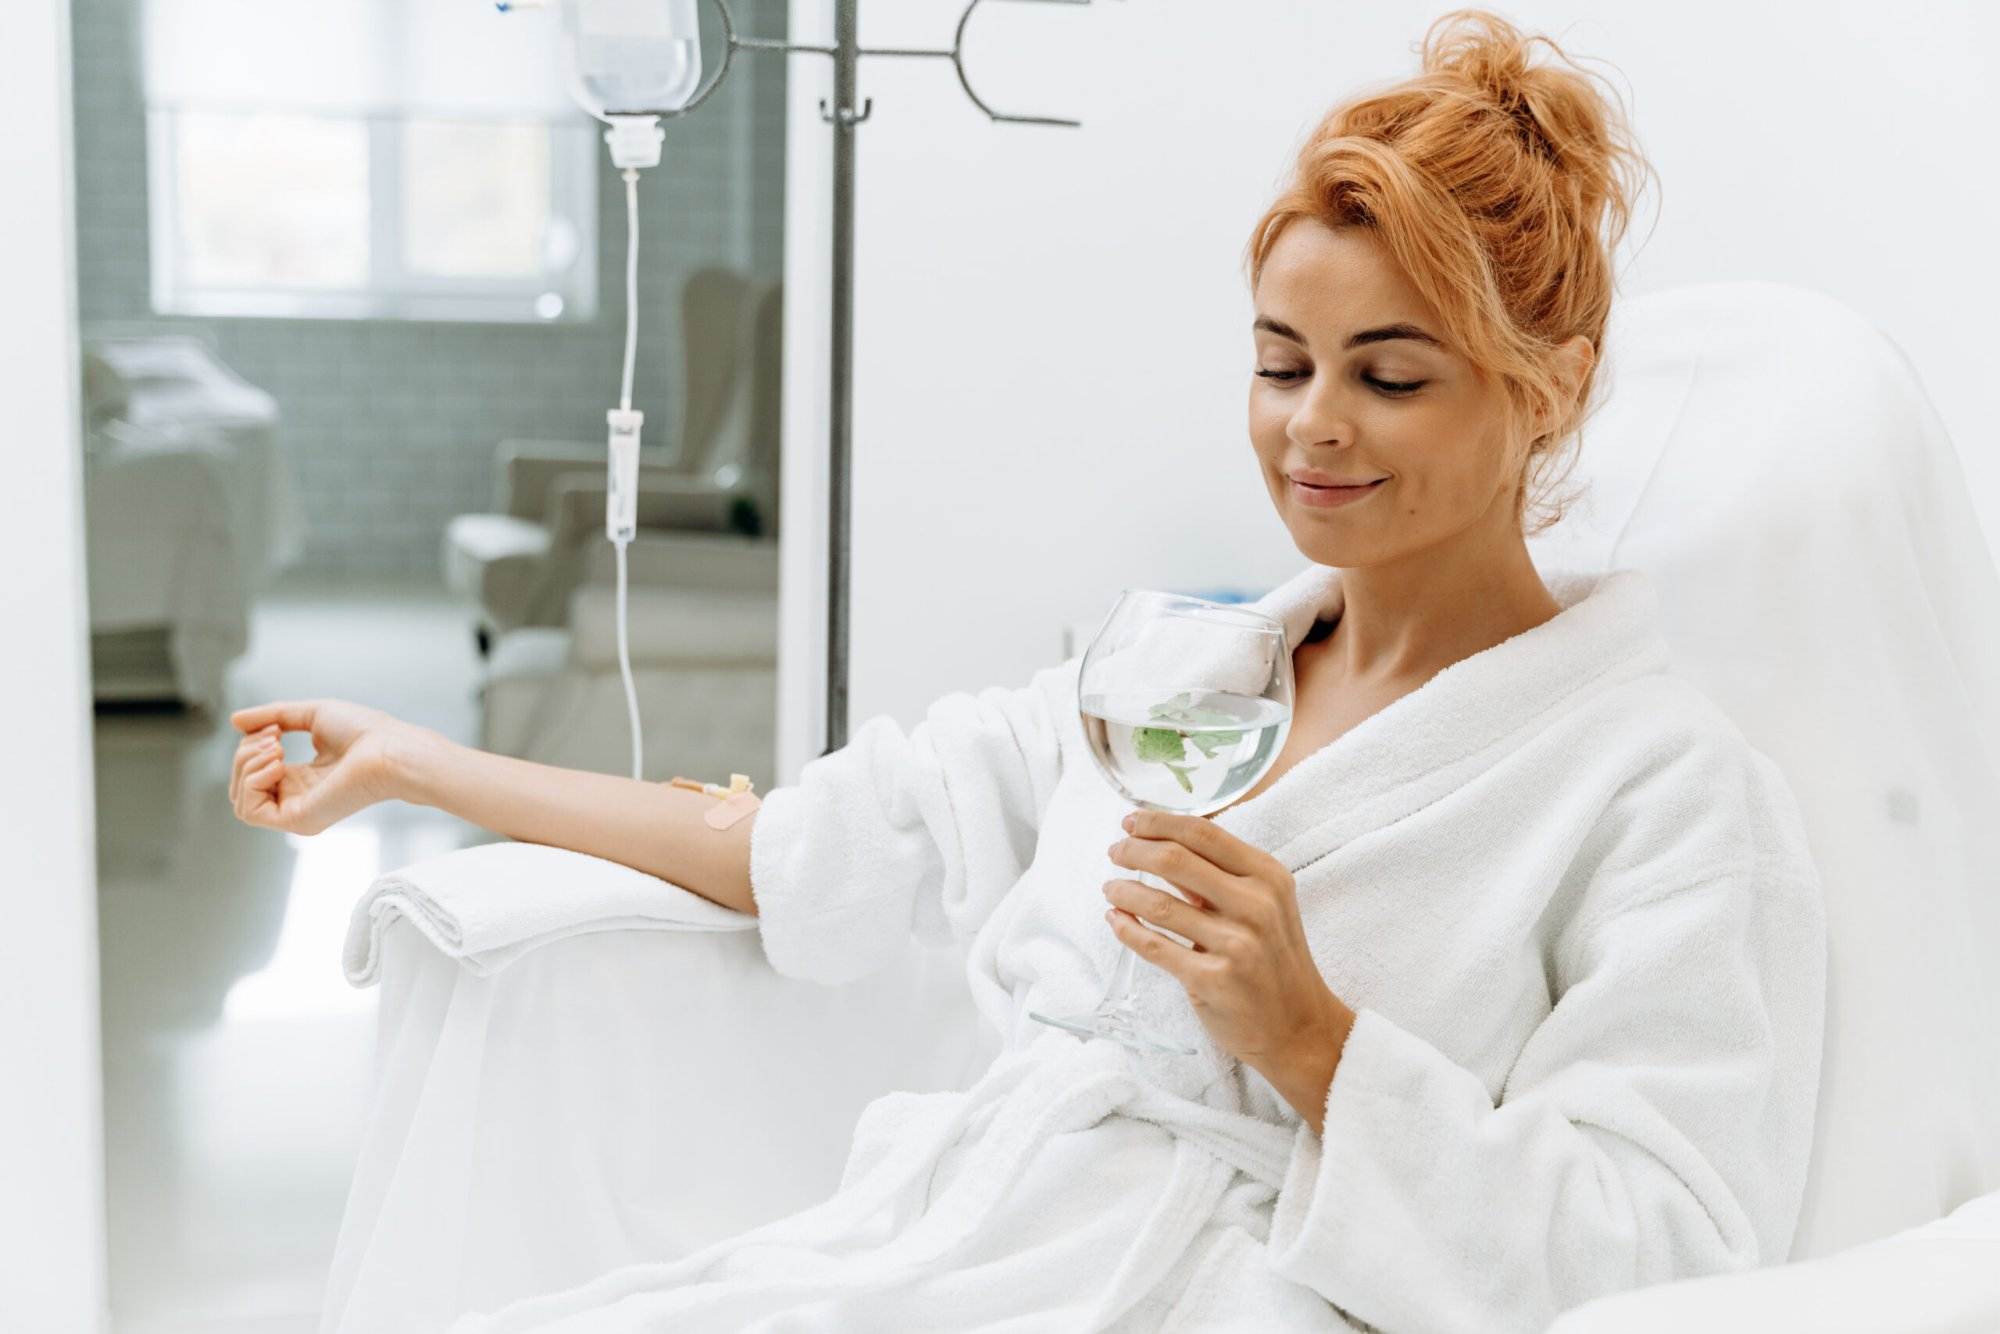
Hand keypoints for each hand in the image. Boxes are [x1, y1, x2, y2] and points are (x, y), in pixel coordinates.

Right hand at [226, 698, 426, 835]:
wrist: (389, 749)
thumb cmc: (365, 731)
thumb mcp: (311, 714)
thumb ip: (272, 716)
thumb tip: (235, 720)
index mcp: (303, 777)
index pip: (254, 771)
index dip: (251, 746)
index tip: (275, 727)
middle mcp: (298, 797)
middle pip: (241, 783)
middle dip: (245, 753)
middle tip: (274, 737)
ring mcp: (297, 811)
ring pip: (240, 798)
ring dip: (246, 766)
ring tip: (276, 748)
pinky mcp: (298, 820)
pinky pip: (250, 811)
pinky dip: (253, 781)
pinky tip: (277, 764)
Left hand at [1106, 809, 1355, 1131]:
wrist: (1299, 1027)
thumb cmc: (1274, 960)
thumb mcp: (1265, 906)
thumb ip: (1221, 876)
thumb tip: (1163, 844)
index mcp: (1268, 877)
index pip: (1203, 833)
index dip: (1159, 823)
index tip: (1131, 821)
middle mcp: (1256, 905)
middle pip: (1176, 860)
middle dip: (1134, 851)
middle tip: (1115, 852)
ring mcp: (1236, 944)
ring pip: (1159, 905)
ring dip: (1125, 891)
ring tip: (1110, 888)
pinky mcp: (1214, 980)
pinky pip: (1156, 947)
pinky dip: (1128, 930)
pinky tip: (1115, 920)